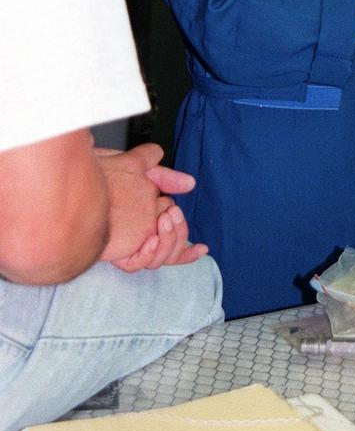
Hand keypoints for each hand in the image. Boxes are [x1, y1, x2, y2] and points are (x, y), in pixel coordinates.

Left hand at [95, 145, 206, 270]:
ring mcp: (129, 246)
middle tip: (172, 215)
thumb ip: (161, 174)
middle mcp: (138, 237)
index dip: (187, 246)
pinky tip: (150, 240)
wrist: (75, 186)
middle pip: (171, 250)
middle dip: (180, 234)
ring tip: (162, 220)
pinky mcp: (119, 254)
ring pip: (161, 257)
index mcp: (144, 221)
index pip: (171, 239)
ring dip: (169, 240)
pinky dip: (150, 254)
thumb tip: (190, 183)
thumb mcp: (134, 167)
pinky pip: (140, 263)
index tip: (203, 247)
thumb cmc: (99, 176)